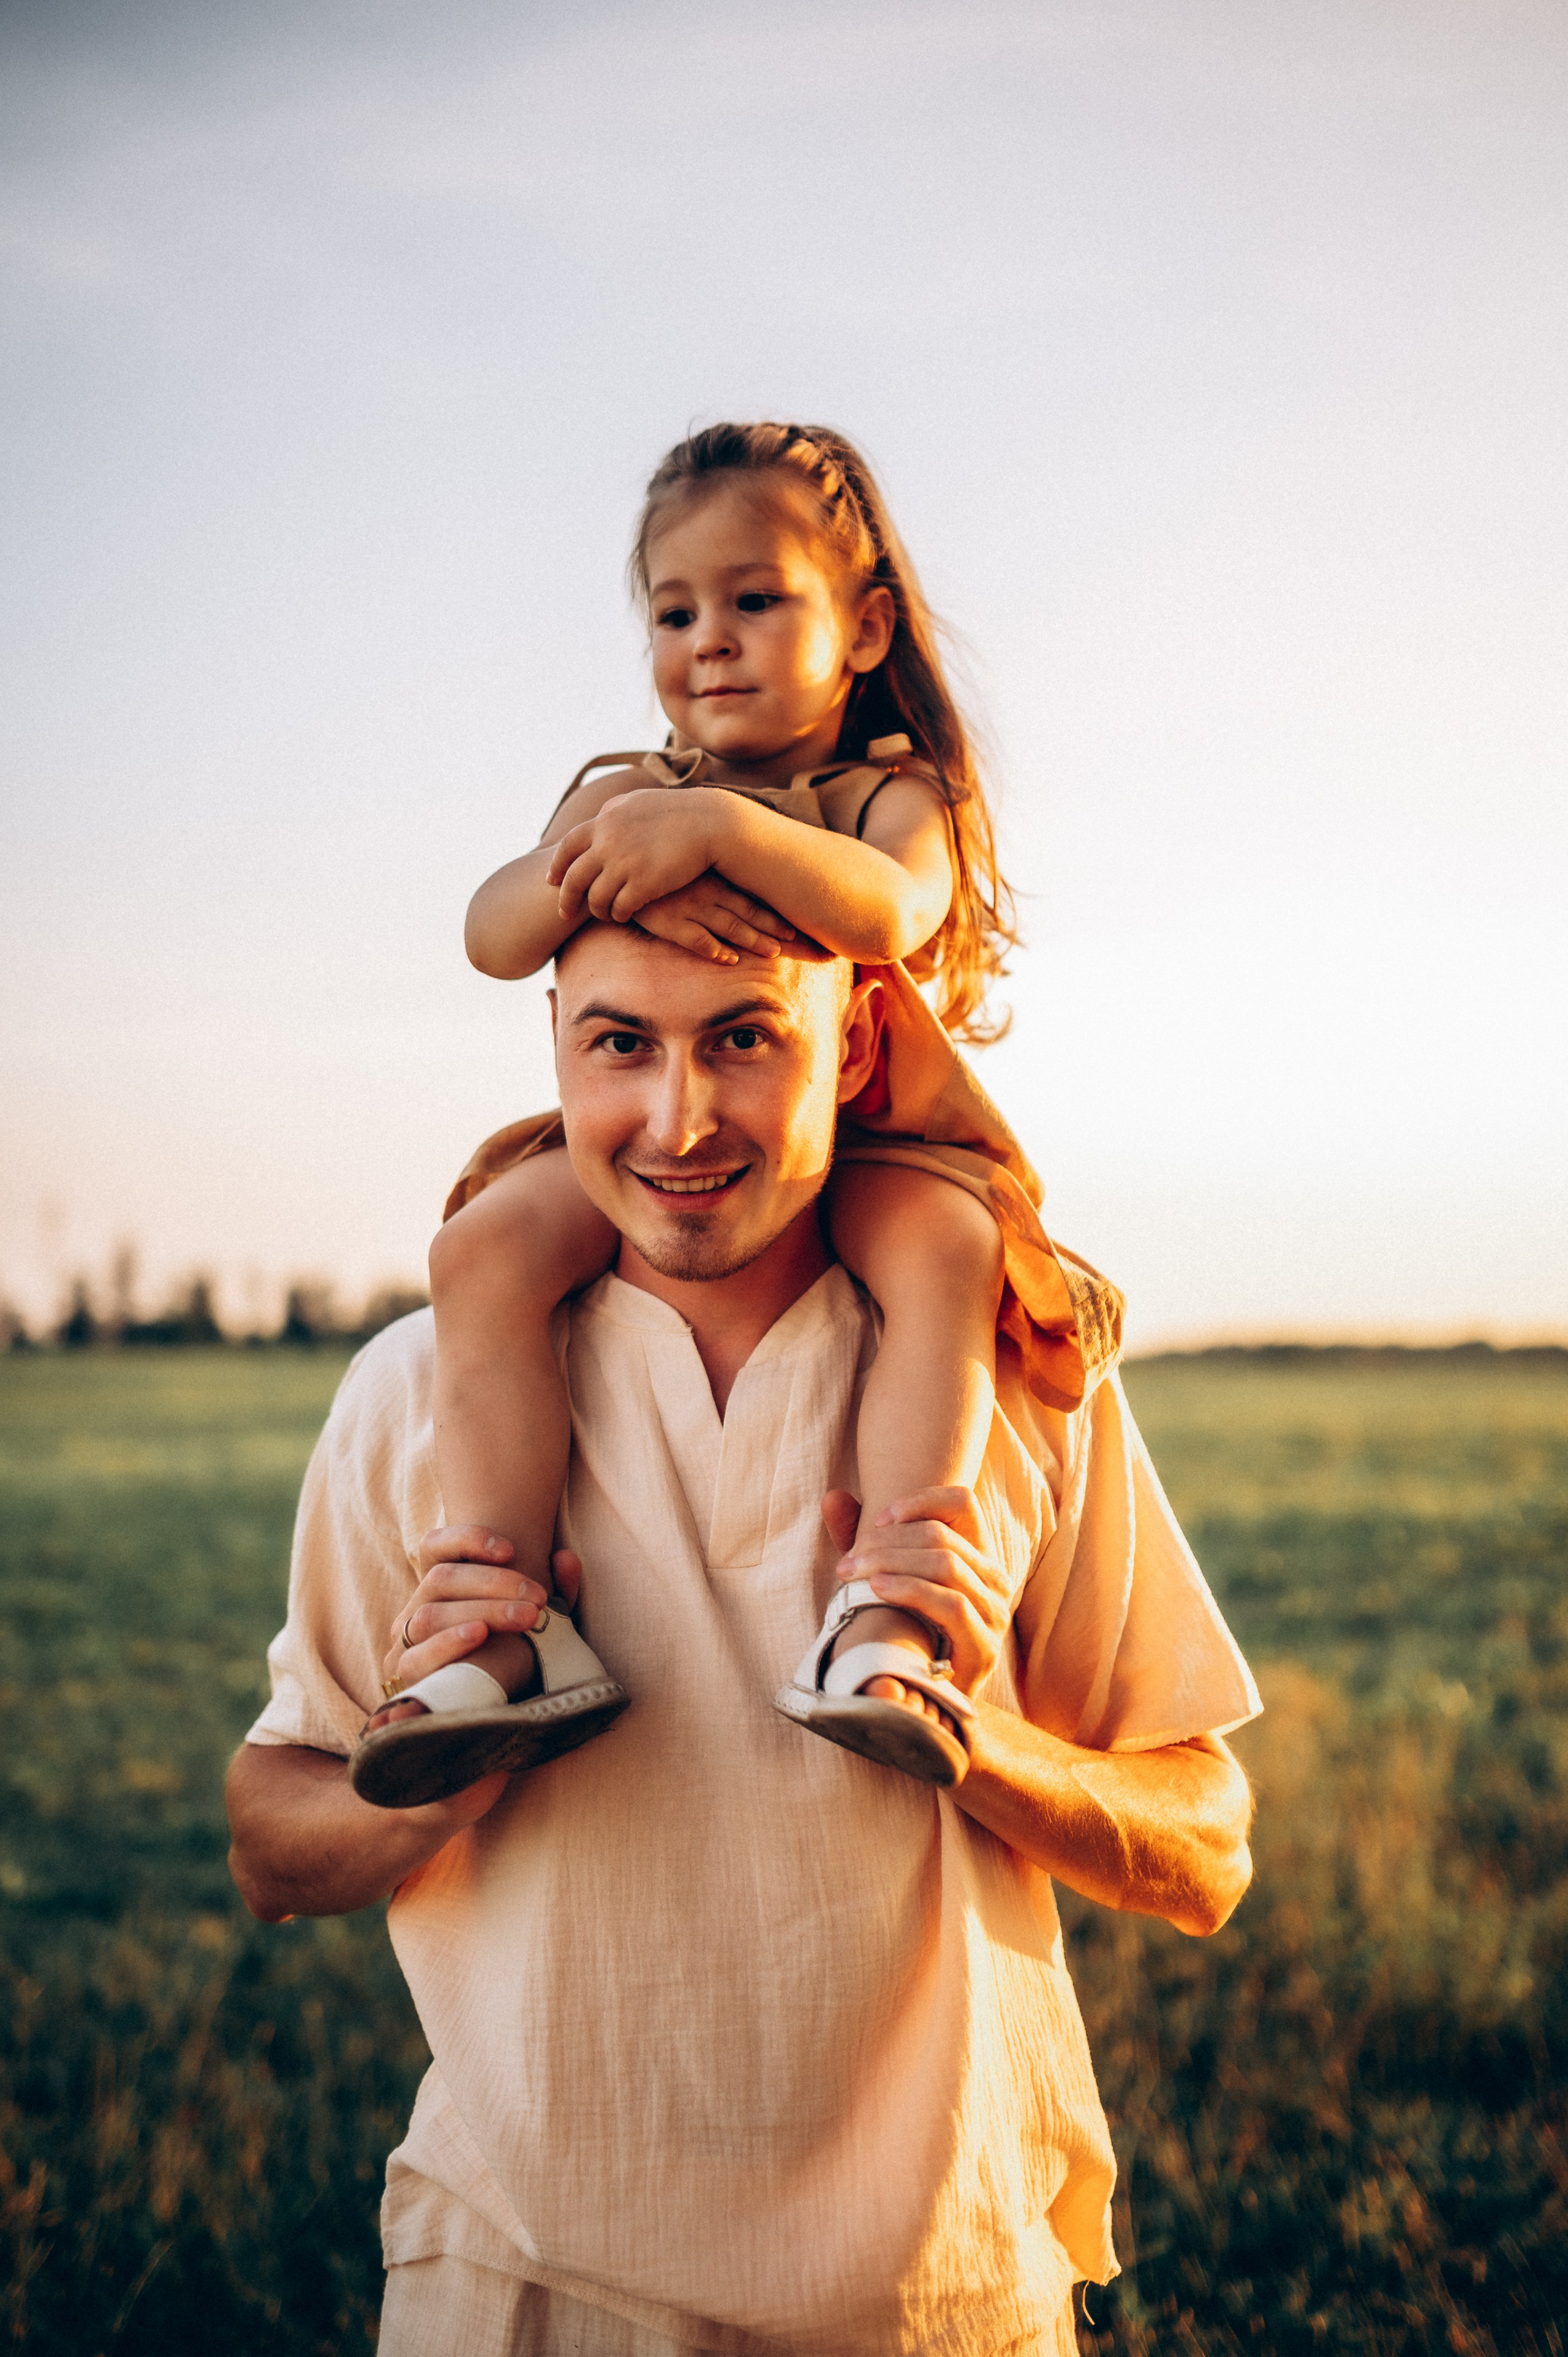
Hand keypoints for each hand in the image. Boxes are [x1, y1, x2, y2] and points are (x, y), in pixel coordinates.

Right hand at [375, 1526, 580, 1699]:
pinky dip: (448, 1642)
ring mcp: (405, 1640)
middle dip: (494, 1583)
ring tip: (525, 1617)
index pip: (435, 1545)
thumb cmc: (518, 1651)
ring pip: (430, 1613)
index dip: (468, 1539)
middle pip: (441, 1578)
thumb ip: (557, 1588)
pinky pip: (415, 1656)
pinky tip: (479, 1634)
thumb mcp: (542, 1618)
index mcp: (441, 1585)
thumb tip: (566, 1558)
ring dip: (482, 1611)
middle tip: (538, 1597)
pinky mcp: (405, 1673)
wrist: (497, 1707)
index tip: (511, 1549)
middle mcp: (417, 1606)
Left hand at [546, 789, 724, 922]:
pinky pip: (620, 909)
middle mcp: (608, 842)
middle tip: (564, 913)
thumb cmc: (678, 812)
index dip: (557, 867)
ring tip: (604, 914)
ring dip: (597, 911)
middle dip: (566, 899)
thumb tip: (599, 817)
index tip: (552, 881)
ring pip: (596, 899)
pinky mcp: (643, 884)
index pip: (568, 847)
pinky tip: (623, 916)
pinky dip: (618, 915)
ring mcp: (625, 864)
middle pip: (574, 879)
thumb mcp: (639, 802)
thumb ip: (614, 811)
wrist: (710, 823)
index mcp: (605, 821)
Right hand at [634, 876, 794, 963]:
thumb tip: (734, 882)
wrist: (614, 874)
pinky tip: (730, 959)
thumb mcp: (685, 864)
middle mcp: (704, 891)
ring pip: (728, 925)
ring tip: (774, 952)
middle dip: (772, 925)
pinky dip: (715, 950)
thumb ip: (709, 871)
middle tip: (796, 937)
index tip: (796, 920)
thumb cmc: (654, 868)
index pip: (751, 893)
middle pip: (746, 911)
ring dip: (752, 940)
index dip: (774, 909)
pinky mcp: (669, 923)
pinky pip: (696, 939)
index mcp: (711, 875)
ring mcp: (688, 907)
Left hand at [820, 1486, 1010, 1697]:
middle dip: (886, 1542)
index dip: (920, 1500)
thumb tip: (830, 1496)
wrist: (927, 1706)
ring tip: (851, 1574)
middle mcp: (994, 1580)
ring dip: (891, 1564)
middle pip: (942, 1535)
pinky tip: (877, 1590)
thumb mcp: (881, 1578)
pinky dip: (910, 1590)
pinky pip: (952, 1605)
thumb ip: (860, 1540)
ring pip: (946, 1565)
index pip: (963, 1503)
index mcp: (977, 1556)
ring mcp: (994, 1614)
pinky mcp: (985, 1648)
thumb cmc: (904, 1634)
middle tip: (847, 1560)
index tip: (878, 1518)